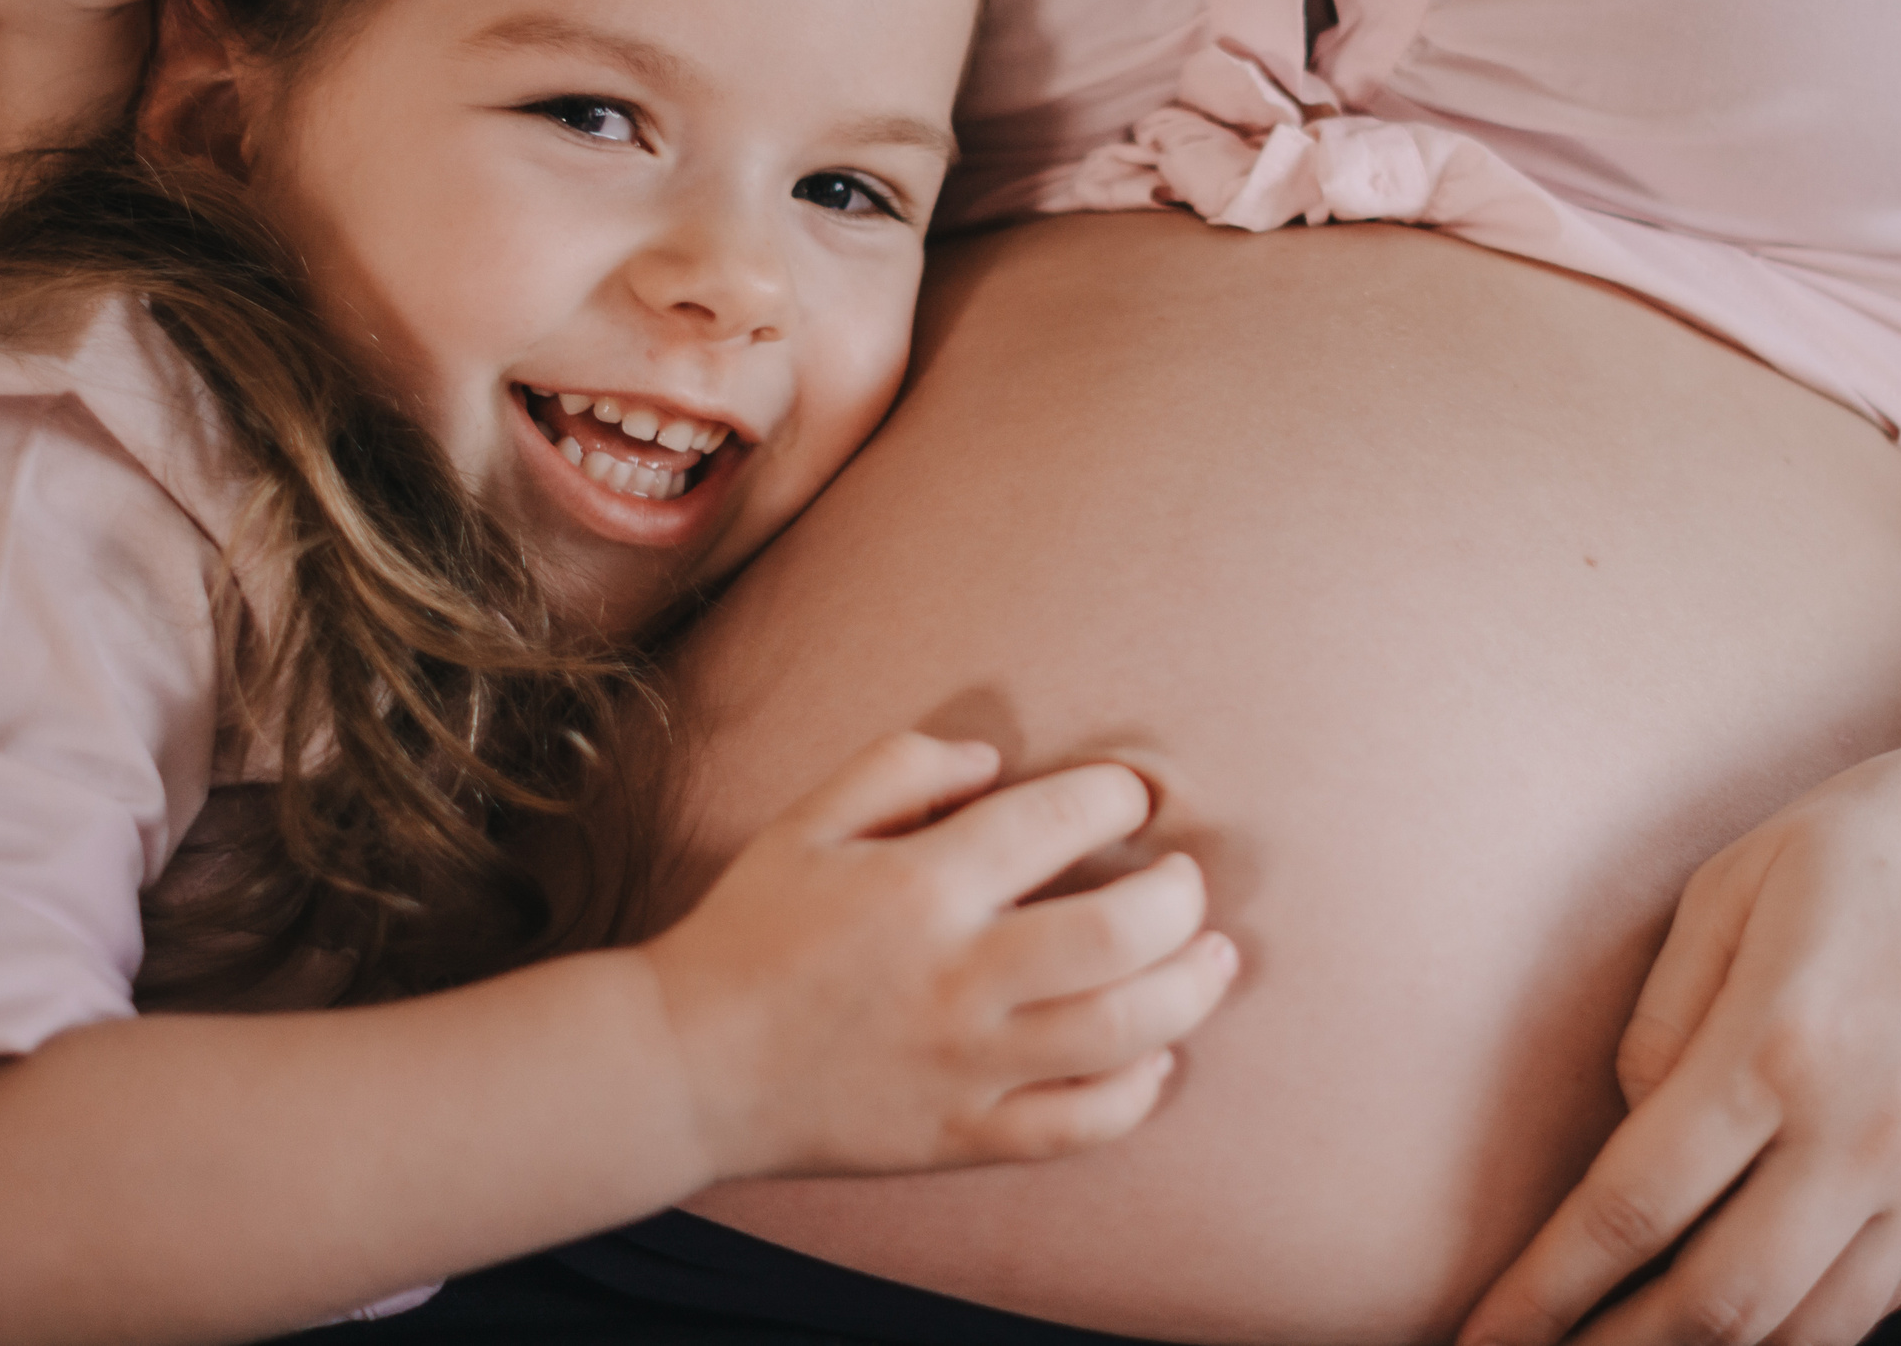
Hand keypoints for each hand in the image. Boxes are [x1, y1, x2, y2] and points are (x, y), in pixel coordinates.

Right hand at [639, 732, 1240, 1180]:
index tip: (1131, 799)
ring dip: (1192, 988)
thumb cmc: (752, 930)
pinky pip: (1081, 1124)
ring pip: (1123, 1032)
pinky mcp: (963, 1137)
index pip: (1062, 820)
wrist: (686, 1067)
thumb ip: (901, 766)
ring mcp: (965, 1066)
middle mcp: (956, 978)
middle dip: (1180, 895)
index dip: (1120, 797)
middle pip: (1119, 933)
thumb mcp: (806, 819)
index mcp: (919, 885)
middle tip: (1184, 880)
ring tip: (1214, 956)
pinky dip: (1138, 1092)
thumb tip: (995, 763)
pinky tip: (1157, 1056)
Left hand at [1459, 704, 1900, 1345]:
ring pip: (1807, 1331)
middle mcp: (1861, 1134)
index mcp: (1781, 1042)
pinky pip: (1873, 1299)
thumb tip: (1630, 1128)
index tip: (1480, 1334)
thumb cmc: (1893, 833)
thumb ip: (1666, 1013)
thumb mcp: (1744, 875)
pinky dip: (1799, 1334)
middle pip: (1717, 1305)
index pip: (1635, 1207)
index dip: (1547, 1290)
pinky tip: (1738, 1332)